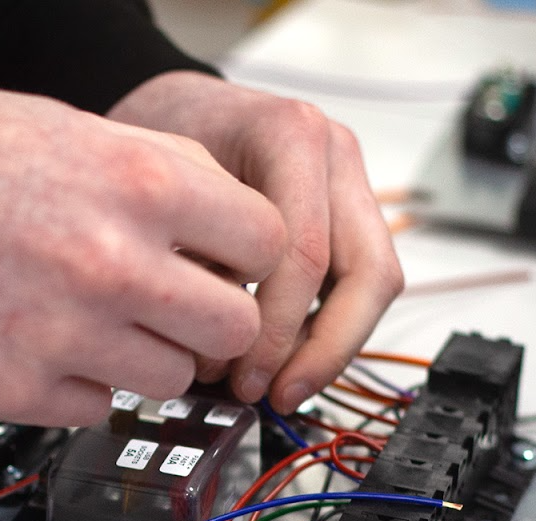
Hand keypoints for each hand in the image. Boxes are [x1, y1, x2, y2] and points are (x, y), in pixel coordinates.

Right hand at [0, 84, 285, 425]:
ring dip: (150, 356)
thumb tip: (244, 237)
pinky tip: (48, 341)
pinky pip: (102, 406)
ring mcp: (71, 335)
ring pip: (175, 379)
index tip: (228, 263)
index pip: (267, 245)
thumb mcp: (91, 135)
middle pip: (235, 329)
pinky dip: (84, 383)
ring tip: (100, 317)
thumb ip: (177, 179)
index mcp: (143, 185)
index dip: (249, 257)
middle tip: (179, 307)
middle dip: (214, 321)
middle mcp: (116, 264)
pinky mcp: (26, 390)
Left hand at [107, 72, 403, 412]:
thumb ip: (200, 261)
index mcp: (292, 135)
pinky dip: (327, 327)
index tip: (244, 377)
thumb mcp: (163, 196)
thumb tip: (217, 355)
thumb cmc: (159, 142)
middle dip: (323, 350)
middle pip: (369, 273)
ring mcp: (352, 182)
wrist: (170, 111)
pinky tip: (288, 358)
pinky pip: (360, 282)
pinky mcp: (351, 213)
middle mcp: (336, 154)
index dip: (280, 332)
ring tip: (282, 385)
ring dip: (332, 345)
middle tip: (277, 394)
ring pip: (376, 282)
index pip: (307, 255)